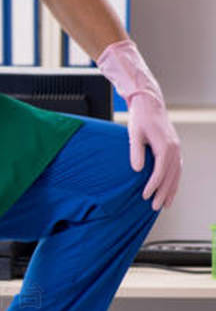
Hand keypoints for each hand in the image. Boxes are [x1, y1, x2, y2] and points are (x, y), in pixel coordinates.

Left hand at [93, 38, 181, 209]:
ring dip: (171, 190)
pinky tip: (170, 190)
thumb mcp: (134, 133)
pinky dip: (174, 180)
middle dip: (163, 193)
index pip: (161, 171)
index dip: (153, 185)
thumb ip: (136, 151)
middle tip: (155, 207)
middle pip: (171, 176)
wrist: (149, 103)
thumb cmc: (140, 117)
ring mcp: (176, 148)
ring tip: (165, 204)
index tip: (145, 195)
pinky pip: (177, 168)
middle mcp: (174, 148)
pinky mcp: (174, 148)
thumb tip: (137, 169)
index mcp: (165, 145)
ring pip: (176, 174)